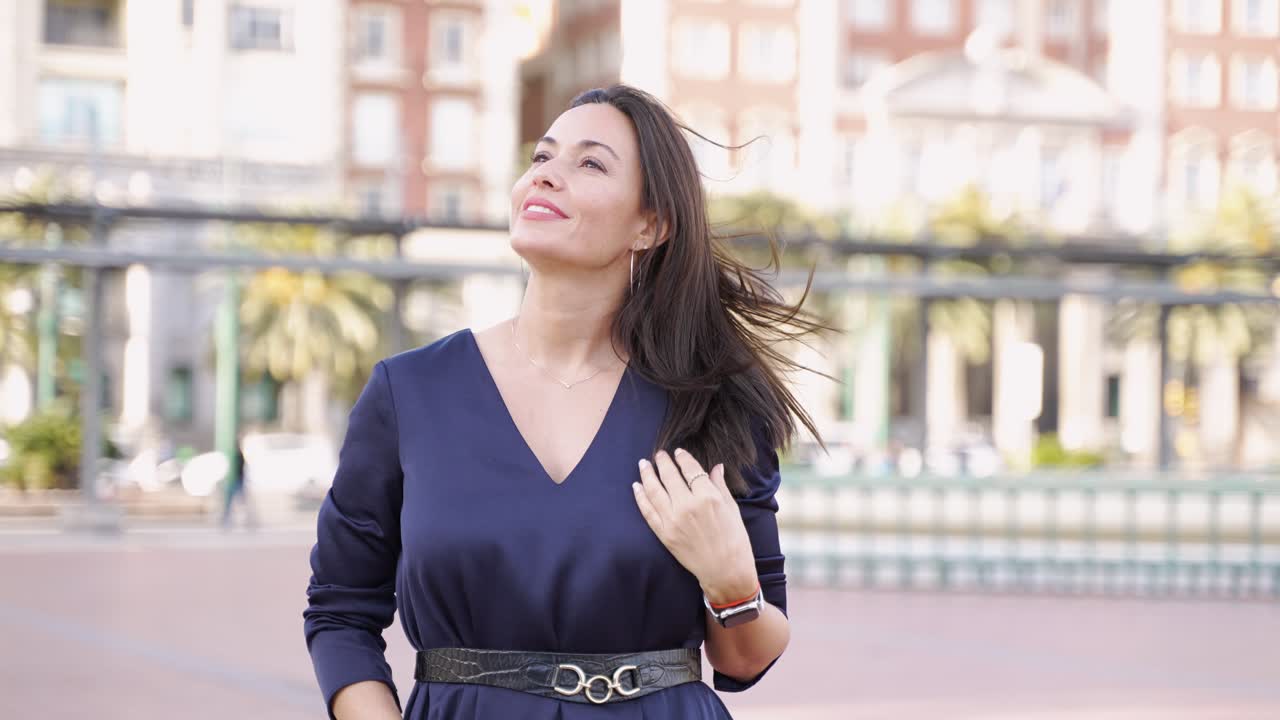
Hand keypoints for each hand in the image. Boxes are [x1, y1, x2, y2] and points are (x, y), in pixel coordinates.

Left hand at [632, 449, 758, 602]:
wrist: (725, 571)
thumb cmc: (734, 540)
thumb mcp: (732, 509)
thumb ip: (719, 486)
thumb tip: (716, 467)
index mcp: (708, 497)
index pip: (690, 469)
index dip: (683, 458)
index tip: (678, 452)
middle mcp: (687, 506)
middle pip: (669, 476)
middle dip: (662, 462)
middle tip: (659, 454)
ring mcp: (673, 520)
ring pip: (654, 490)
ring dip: (647, 475)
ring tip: (643, 464)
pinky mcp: (664, 533)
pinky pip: (647, 511)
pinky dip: (640, 497)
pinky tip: (636, 487)